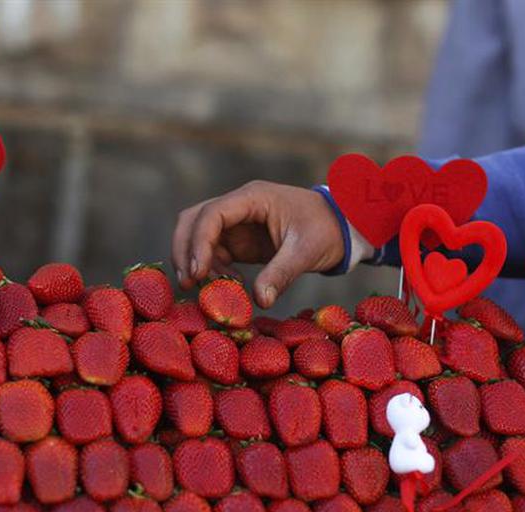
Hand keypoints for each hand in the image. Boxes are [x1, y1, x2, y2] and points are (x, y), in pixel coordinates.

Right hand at [171, 180, 344, 307]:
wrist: (340, 226)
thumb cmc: (326, 230)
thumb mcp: (306, 251)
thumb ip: (281, 274)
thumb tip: (260, 301)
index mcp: (253, 198)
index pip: (212, 214)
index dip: (199, 243)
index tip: (198, 273)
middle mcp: (239, 205)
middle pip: (193, 220)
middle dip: (184, 250)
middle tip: (187, 283)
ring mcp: (236, 222)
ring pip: (198, 236)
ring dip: (195, 261)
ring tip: (206, 289)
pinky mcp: (239, 239)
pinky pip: (214, 252)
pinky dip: (213, 270)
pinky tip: (228, 285)